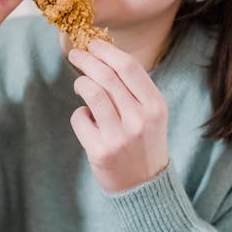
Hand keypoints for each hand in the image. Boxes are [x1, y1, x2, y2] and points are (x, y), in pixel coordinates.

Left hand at [68, 40, 168, 192]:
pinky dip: (80, 114)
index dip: (106, 51)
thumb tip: (103, 57)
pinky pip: (80, 118)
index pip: (128, 67)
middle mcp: (140, 120)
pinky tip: (87, 121)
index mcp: (155, 106)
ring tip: (79, 85)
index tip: (93, 44)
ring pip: (91, 93)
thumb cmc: (144, 143)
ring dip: (80, 83)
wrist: (144, 186)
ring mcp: (120, 136)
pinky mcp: (100, 151)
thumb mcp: (151, 115)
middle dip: (86, 60)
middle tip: (75, 55)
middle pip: (106, 76)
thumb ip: (133, 89)